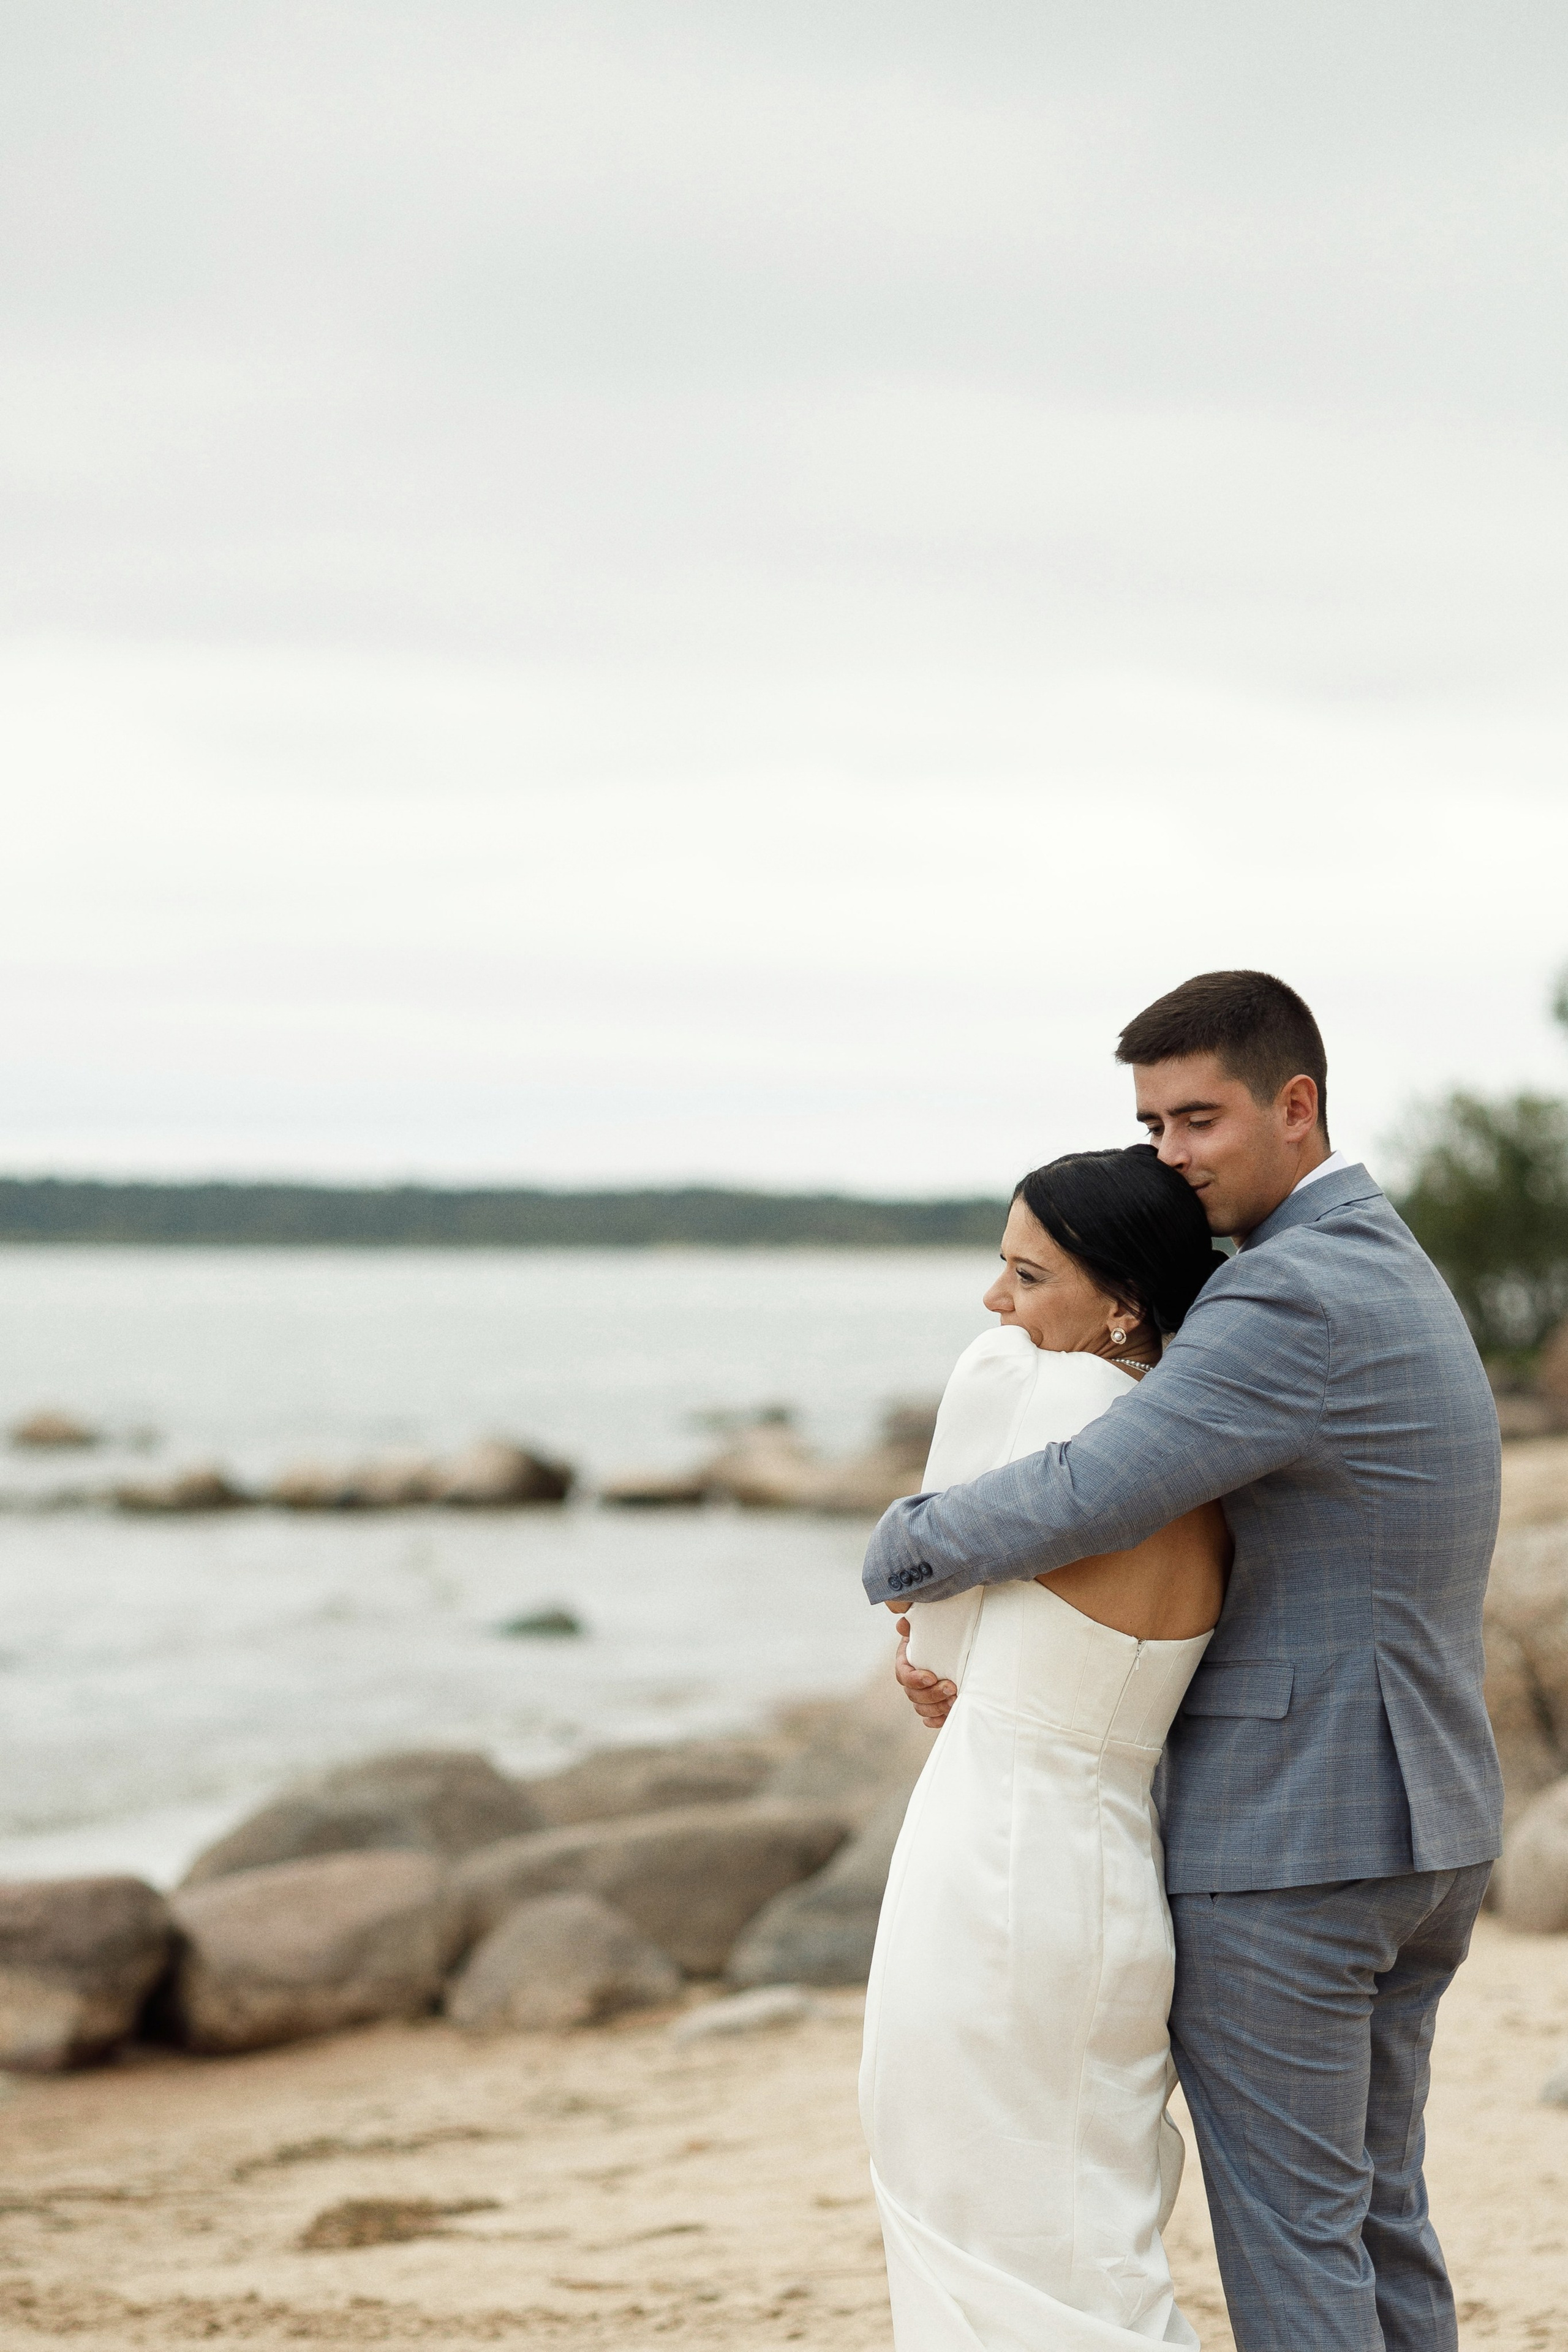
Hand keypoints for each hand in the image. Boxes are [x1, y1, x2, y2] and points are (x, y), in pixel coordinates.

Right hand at [890, 1613, 956, 1730]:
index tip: (931, 1677)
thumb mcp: (924, 1627)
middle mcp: (910, 1681)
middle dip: (932, 1695)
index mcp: (905, 1662)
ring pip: (921, 1708)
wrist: (946, 1645)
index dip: (915, 1679)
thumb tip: (903, 1624)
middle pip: (913, 1695)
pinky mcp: (930, 1705)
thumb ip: (912, 1625)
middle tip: (951, 1688)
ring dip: (937, 1708)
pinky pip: (928, 1719)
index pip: (903, 1675)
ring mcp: (919, 1695)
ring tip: (954, 1700)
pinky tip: (946, 1716)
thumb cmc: (934, 1635)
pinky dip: (936, 1720)